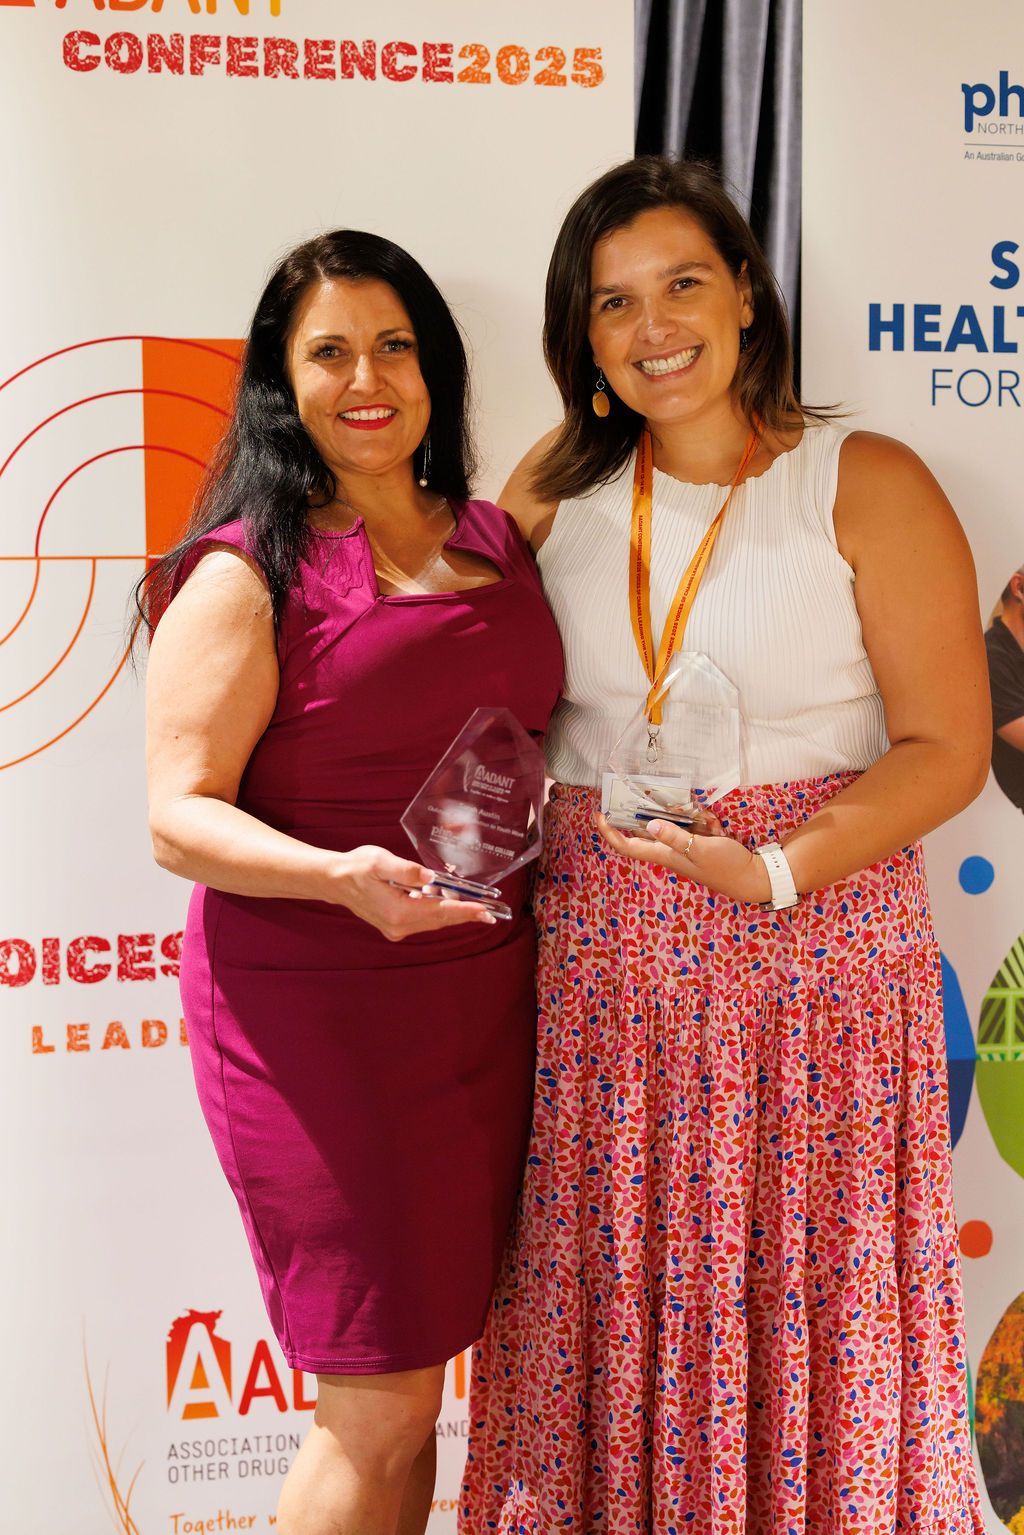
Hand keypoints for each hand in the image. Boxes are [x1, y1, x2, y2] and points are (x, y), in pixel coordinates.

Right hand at [326, 845, 497, 939]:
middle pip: (440, 920)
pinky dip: (438, 911)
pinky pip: (424, 920)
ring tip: (477, 907)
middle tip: (491, 912)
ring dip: (453, 913)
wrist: (335, 881)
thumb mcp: (380, 861)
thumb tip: (429, 877)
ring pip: (433, 921)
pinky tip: (449, 902)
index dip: (464, 911)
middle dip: (465, 914)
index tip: (485, 911)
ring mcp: (396, 928)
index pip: (439, 911)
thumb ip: (406, 870)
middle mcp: (399, 925)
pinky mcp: (395, 925)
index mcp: (397, 911)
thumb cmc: (356, 867)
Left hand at [595, 813, 771, 904]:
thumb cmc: (725, 867)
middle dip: (647, 812)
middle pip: (646, 828)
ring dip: (686, 815)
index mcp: (664, 855)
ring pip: (672, 822)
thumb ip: (676, 837)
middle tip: (649, 793)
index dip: (610, 832)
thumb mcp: (701, 850)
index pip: (627, 845)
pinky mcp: (697, 841)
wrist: (751, 877)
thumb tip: (651, 825)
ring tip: (706, 823)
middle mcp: (669, 849)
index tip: (599, 814)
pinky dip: (703, 820)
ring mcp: (683, 845)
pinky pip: (693, 823)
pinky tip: (717, 827)